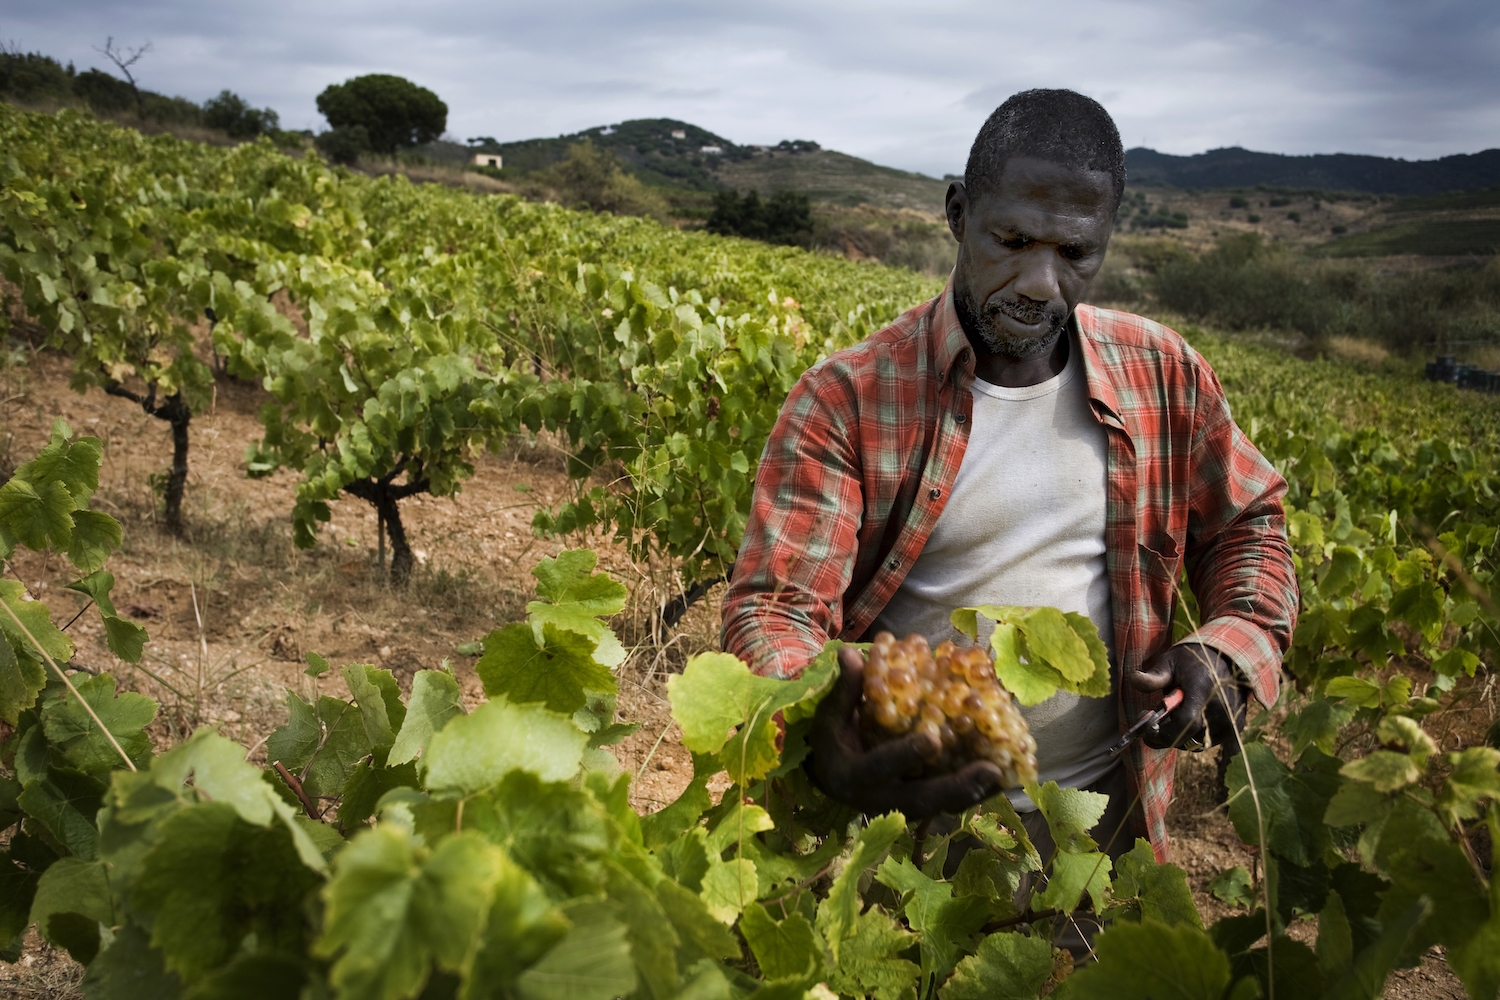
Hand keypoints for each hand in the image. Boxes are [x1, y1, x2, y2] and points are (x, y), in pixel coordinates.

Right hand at [806, 646, 1004, 818]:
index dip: (905, 755)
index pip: (880, 766)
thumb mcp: (830, 716)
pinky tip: (1000, 778)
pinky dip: (974, 792)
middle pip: (922, 799)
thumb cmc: (832, 740)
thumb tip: (850, 654)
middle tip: (990, 770)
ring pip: (941, 806)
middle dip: (957, 787)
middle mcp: (880, 799)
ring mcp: (902, 806)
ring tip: (1004, 775)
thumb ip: (845, 690)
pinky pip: (948, 802)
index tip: (932, 739)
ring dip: (974, 793)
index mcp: (854, 776)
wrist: (832, 776)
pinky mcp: (919, 804)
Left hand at [1128, 643, 1244, 750]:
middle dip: (1166, 734)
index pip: (1185, 722)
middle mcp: (1221, 708)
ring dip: (1180, 734)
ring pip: (1196, 742)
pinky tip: (1190, 718)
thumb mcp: (1170, 662)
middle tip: (1156, 721)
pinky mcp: (1235, 727)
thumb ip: (1154, 676)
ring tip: (1176, 714)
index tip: (1147, 730)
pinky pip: (1207, 741)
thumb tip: (1133, 679)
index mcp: (1203, 690)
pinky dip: (1194, 735)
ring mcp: (1231, 720)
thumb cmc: (1193, 660)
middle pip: (1188, 737)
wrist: (1227, 658)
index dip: (1163, 732)